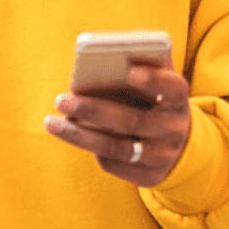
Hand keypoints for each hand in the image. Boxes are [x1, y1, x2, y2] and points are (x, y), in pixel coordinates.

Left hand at [44, 62, 190, 187]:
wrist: (177, 144)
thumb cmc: (154, 100)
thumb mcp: (154, 83)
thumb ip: (141, 63)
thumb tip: (110, 51)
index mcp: (177, 99)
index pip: (173, 88)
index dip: (153, 80)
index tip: (129, 71)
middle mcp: (174, 129)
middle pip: (132, 120)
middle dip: (93, 110)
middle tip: (61, 99)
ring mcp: (163, 156)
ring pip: (116, 148)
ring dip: (79, 135)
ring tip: (51, 122)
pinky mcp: (149, 177)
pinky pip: (113, 163)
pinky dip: (91, 148)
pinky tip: (74, 133)